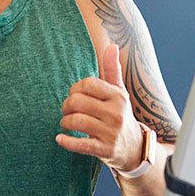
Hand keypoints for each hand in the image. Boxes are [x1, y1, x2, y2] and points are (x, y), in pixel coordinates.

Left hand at [55, 42, 143, 171]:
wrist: (135, 148)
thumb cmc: (120, 115)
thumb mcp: (120, 92)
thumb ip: (113, 70)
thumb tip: (112, 45)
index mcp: (118, 96)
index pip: (88, 84)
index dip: (75, 89)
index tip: (75, 95)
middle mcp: (116, 113)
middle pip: (78, 102)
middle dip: (66, 106)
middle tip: (67, 111)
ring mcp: (111, 132)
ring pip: (76, 121)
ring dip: (65, 122)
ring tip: (66, 123)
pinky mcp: (105, 150)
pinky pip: (81, 145)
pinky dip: (67, 141)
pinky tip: (60, 138)